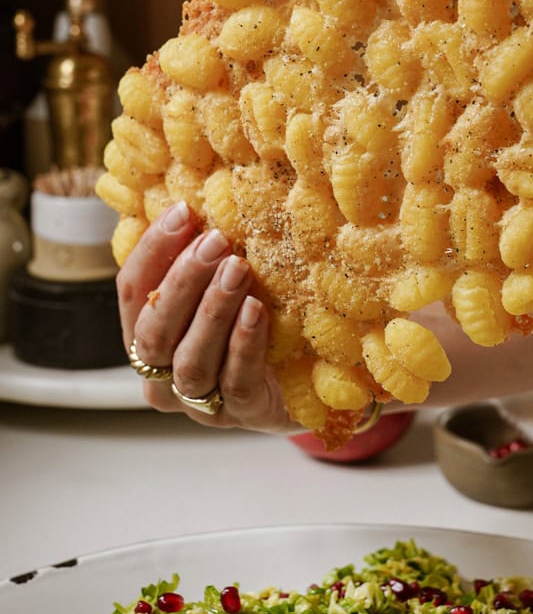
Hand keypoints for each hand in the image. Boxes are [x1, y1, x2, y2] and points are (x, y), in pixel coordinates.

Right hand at [116, 201, 292, 430]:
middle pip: (153, 332)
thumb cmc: (262, 321)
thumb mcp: (228, 283)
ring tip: (237, 269)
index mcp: (150, 338)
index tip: (183, 212)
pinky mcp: (247, 414)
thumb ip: (205, 257)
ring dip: (211, 311)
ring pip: (190, 362)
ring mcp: (204, 403)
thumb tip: (198, 198)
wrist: (319, 379)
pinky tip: (255, 310)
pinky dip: (243, 344)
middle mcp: (166, 377)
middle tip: (214, 242)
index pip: (132, 294)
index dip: (152, 252)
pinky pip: (237, 382)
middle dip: (181, 282)